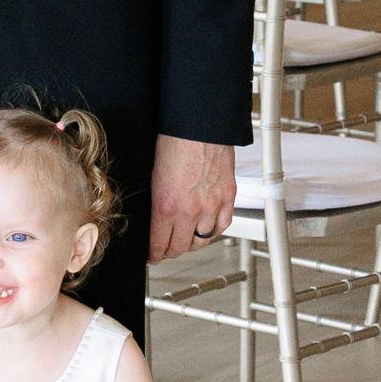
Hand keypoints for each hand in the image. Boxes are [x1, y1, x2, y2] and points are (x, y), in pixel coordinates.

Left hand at [148, 134, 234, 262]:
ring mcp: (212, 206)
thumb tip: (155, 218)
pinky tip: (208, 230)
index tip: (152, 256)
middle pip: (180, 247)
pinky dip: (214, 232)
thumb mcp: (154, 174)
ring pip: (202, 241)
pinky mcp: (228, 197)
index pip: (158, 244)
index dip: (154, 254)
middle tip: (165, 251)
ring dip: (192, 244)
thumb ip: (158, 201)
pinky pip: (223, 226)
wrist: (199, 125)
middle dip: (170, 252)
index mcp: (166, 206)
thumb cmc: (174, 141)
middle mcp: (190, 211)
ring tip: (185, 242)